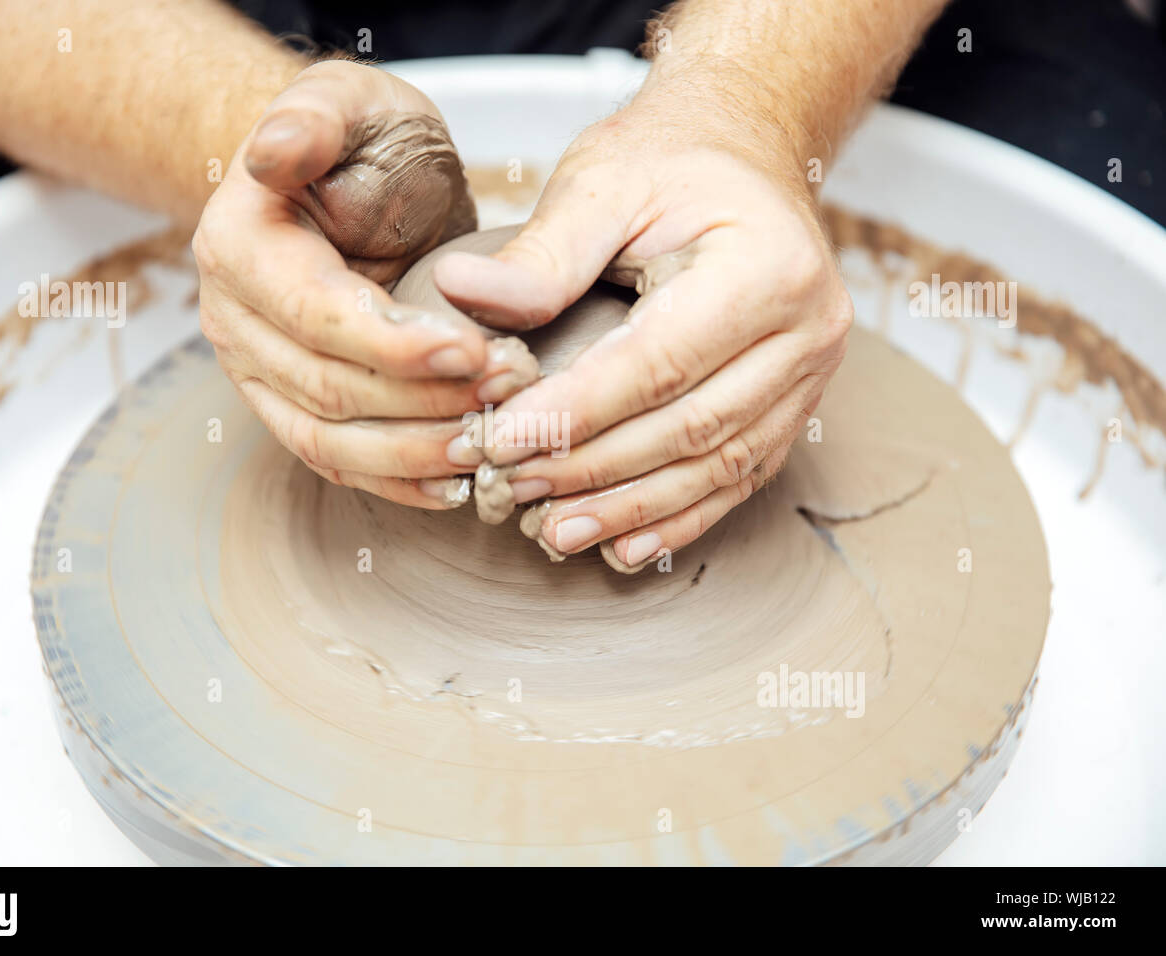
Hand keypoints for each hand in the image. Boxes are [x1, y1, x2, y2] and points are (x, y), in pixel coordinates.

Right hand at [193, 60, 529, 508]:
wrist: (348, 183)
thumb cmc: (358, 142)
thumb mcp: (349, 104)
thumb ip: (314, 120)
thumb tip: (276, 150)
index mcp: (240, 249)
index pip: (317, 315)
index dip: (395, 344)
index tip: (475, 350)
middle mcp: (235, 323)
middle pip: (329, 391)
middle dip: (425, 401)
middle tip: (510, 389)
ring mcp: (259, 375)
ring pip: (331, 444)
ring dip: (417, 453)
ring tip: (493, 443)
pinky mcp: (293, 409)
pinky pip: (340, 464)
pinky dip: (399, 481)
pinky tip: (456, 482)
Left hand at [434, 94, 852, 568]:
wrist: (744, 156)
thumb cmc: (672, 163)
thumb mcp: (602, 182)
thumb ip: (540, 252)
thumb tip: (460, 294)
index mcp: (765, 266)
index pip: (658, 362)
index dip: (575, 413)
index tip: (501, 442)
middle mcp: (807, 328)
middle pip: (690, 426)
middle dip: (593, 470)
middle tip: (513, 490)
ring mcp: (811, 375)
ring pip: (719, 466)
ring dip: (632, 509)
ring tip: (556, 531)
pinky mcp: (797, 405)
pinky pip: (741, 477)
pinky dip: (680, 517)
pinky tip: (626, 547)